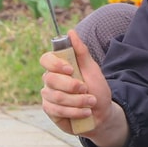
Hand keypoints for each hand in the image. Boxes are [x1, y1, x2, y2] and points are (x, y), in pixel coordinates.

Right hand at [39, 30, 125, 146]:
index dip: (55, 64)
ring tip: (91, 103)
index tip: (70, 69)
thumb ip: (81, 51)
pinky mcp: (50, 111)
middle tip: (86, 89)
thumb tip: (71, 32)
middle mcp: (50, 80)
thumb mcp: (92, 69)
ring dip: (78, 101)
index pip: (45, 59)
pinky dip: (75, 112)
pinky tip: (85, 113)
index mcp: (58, 67)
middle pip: (51, 79)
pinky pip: (56, 110)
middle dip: (72, 86)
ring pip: (56, 97)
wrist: (102, 114)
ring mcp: (48, 96)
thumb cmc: (96, 89)